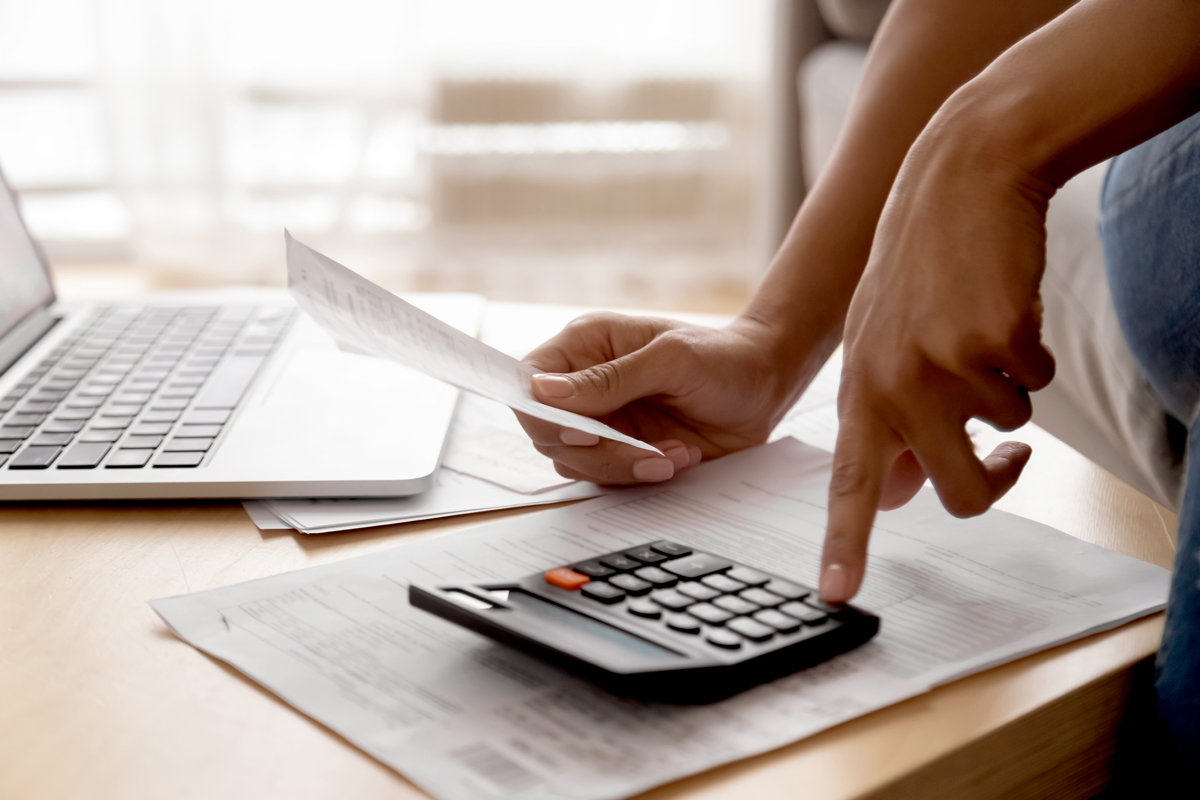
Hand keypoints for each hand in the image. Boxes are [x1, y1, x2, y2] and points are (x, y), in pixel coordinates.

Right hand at [517, 313, 803, 483]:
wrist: (765, 388)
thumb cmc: (722, 358)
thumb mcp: (671, 359)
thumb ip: (609, 378)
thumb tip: (543, 392)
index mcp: (585, 346)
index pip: (530, 383)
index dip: (542, 415)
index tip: (581, 434)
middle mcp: (585, 385)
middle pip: (547, 432)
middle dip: (596, 451)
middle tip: (642, 451)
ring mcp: (602, 421)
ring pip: (575, 463)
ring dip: (624, 466)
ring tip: (674, 453)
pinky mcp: (622, 452)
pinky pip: (609, 478)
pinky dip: (643, 475)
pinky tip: (680, 457)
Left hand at [820, 142, 1055, 602]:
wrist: (957, 179)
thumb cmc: (921, 269)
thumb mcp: (882, 342)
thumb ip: (889, 416)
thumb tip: (909, 491)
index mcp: (858, 390)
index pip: (849, 483)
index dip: (845, 543)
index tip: (836, 594)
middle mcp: (892, 385)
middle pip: (960, 494)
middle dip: (996, 481)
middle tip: (1011, 455)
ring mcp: (942, 363)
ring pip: (1009, 433)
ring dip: (1011, 394)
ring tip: (982, 332)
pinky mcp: (994, 339)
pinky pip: (1037, 386)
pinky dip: (1032, 357)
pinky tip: (1002, 309)